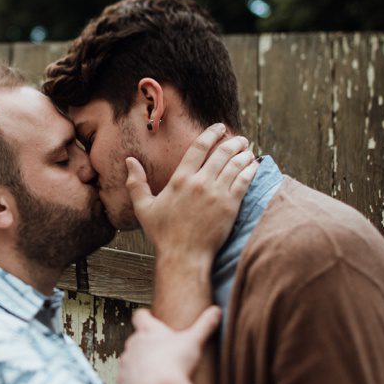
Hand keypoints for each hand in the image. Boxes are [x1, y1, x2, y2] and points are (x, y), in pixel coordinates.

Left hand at [119, 305, 219, 383]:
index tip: (150, 317)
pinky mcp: (123, 381)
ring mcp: (126, 363)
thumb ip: (205, 324)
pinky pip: (127, 379)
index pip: (140, 316)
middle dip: (145, 343)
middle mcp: (133, 344)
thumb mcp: (194, 341)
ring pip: (130, 359)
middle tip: (160, 350)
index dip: (145, 316)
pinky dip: (135, 381)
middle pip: (135, 339)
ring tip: (155, 371)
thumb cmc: (176, 363)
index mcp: (148, 331)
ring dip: (139, 363)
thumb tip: (217, 310)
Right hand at [126, 124, 258, 261]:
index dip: (211, 133)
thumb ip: (136, 183)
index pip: (199, 147)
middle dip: (233, 142)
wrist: (183, 256)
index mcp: (180, 179)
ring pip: (235, 164)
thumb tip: (129, 161)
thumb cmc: (163, 234)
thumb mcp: (143, 207)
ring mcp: (217, 193)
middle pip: (221, 152)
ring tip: (248, 150)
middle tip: (240, 139)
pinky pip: (244, 181)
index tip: (220, 127)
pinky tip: (254, 165)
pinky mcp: (230, 205)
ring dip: (244, 154)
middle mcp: (200, 182)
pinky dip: (250, 170)